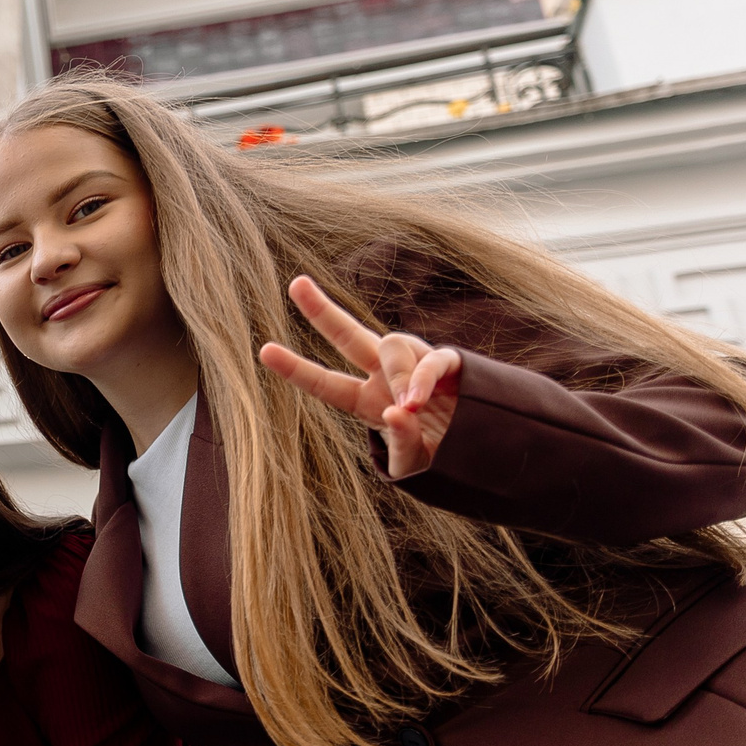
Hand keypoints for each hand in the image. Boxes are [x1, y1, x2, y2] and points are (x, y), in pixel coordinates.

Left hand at [259, 275, 461, 478]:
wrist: (481, 450)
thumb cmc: (438, 454)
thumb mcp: (411, 462)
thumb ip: (400, 443)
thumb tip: (397, 412)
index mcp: (365, 401)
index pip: (325, 382)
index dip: (295, 368)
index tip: (264, 350)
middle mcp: (384, 376)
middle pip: (348, 336)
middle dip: (322, 310)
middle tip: (295, 284)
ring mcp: (414, 364)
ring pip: (392, 346)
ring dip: (398, 376)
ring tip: (409, 407)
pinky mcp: (447, 363)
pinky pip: (432, 358)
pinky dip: (421, 377)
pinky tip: (415, 399)